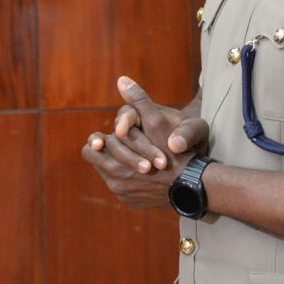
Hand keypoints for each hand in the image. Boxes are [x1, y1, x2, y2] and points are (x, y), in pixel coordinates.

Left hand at [81, 78, 205, 208]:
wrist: (194, 184)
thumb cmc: (175, 151)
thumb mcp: (157, 120)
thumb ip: (138, 100)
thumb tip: (121, 79)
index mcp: (114, 163)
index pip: (89, 151)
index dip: (98, 142)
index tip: (107, 137)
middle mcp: (115, 183)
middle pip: (99, 163)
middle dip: (109, 153)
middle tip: (124, 144)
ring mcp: (124, 196)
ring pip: (111, 176)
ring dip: (120, 166)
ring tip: (135, 155)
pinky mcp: (134, 203)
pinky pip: (124, 190)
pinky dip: (131, 181)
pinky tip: (145, 172)